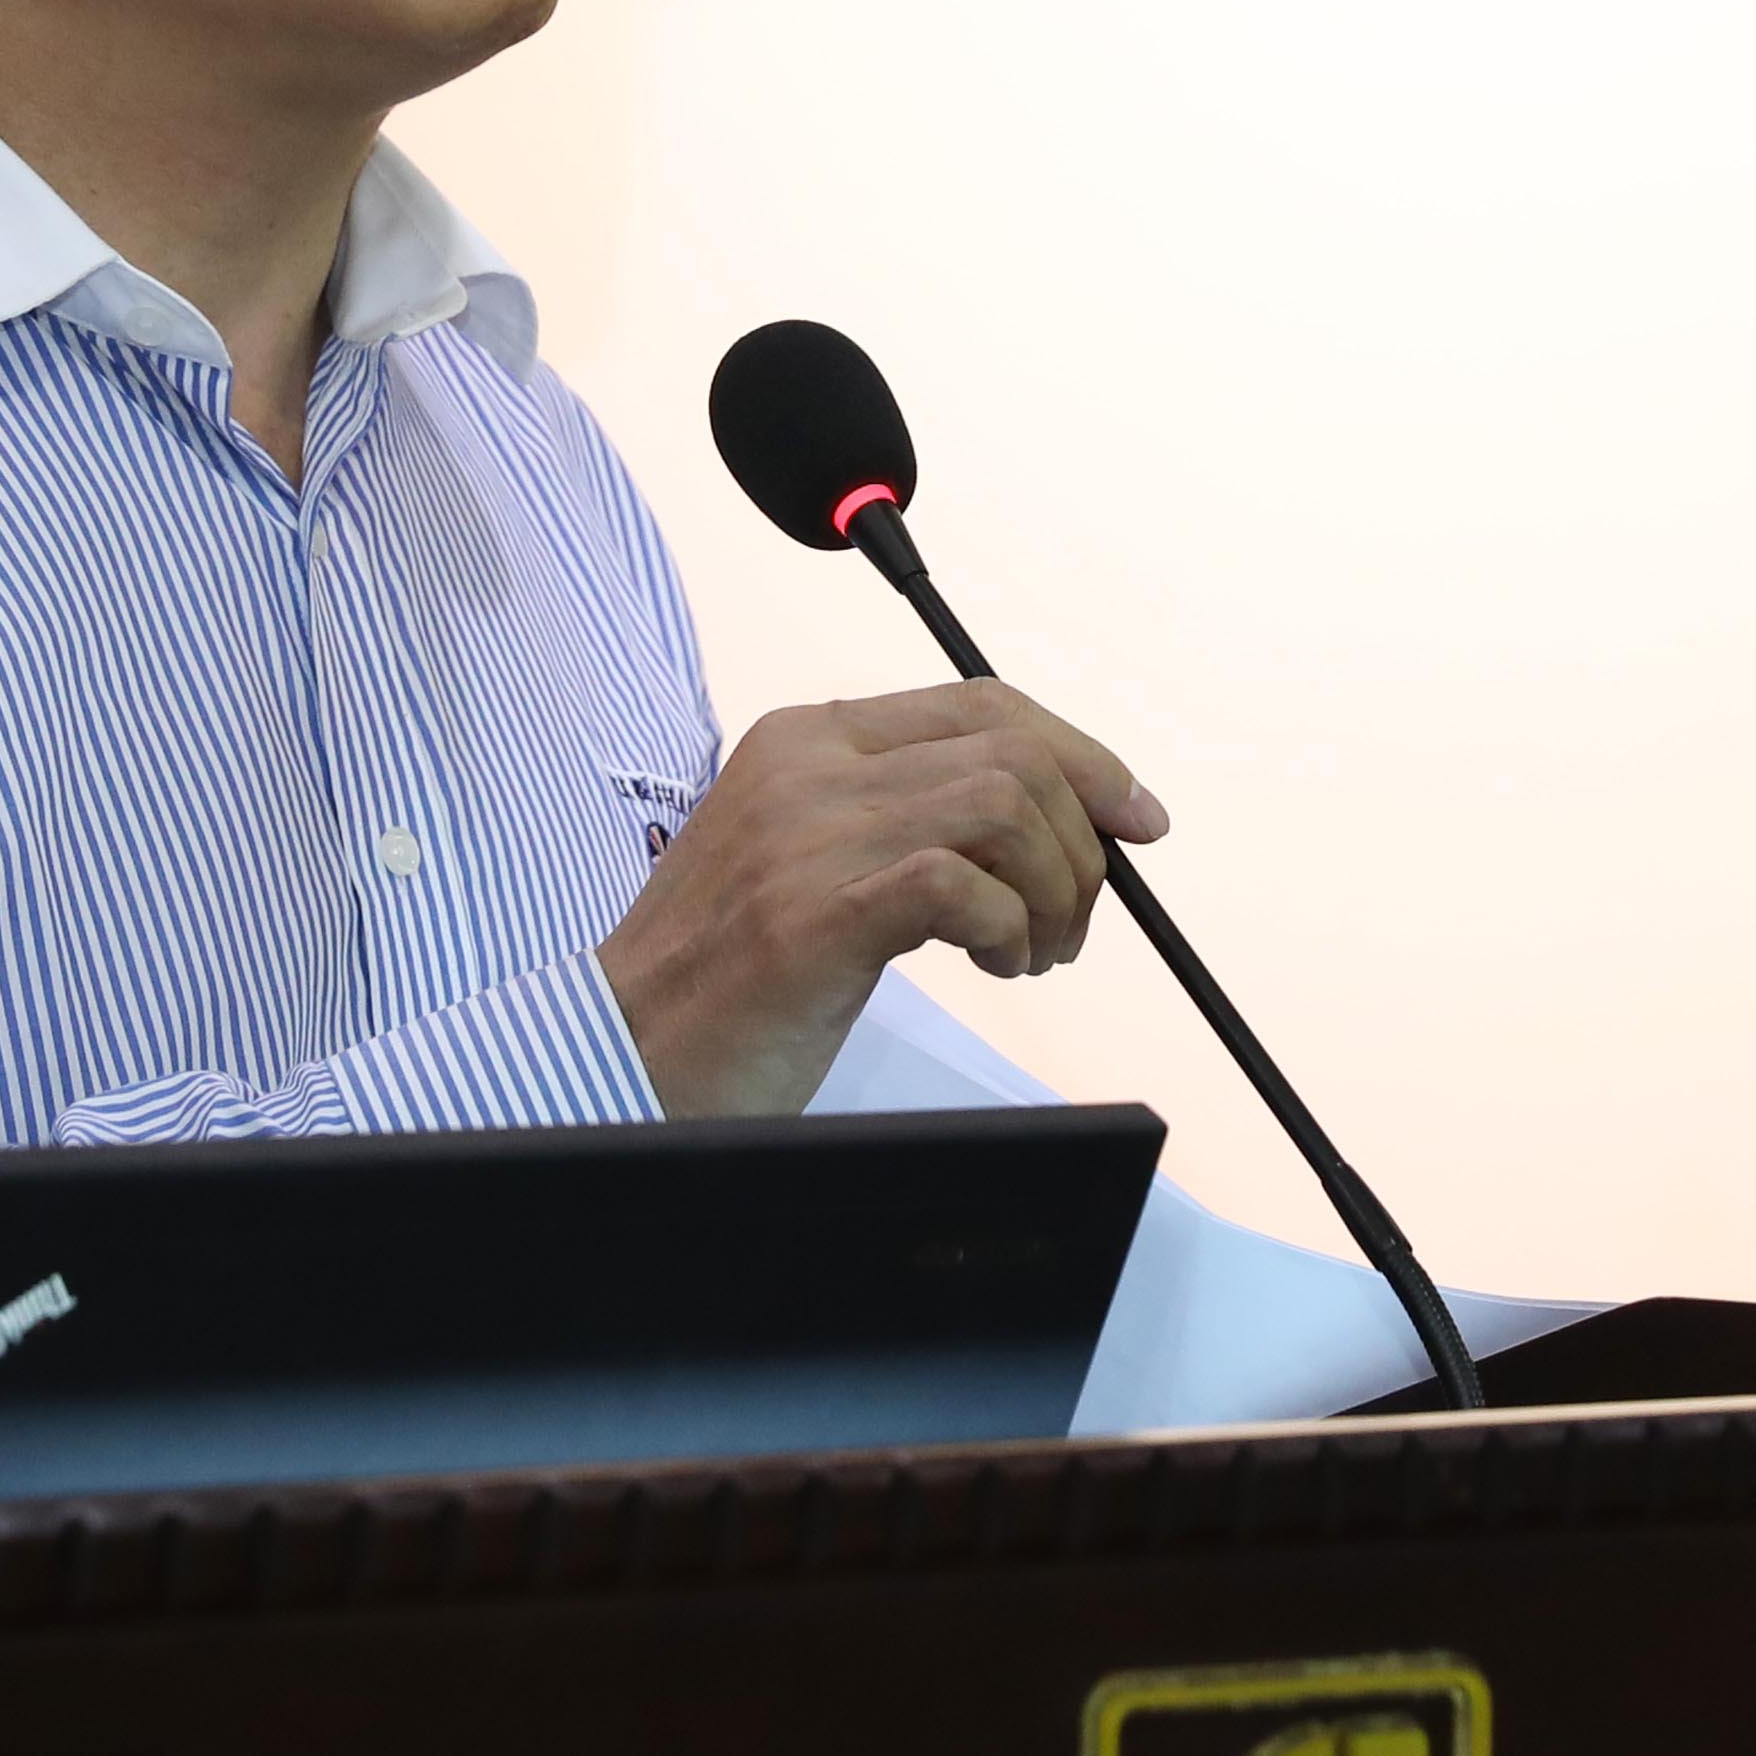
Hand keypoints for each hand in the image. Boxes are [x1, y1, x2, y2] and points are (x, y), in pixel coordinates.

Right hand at [597, 684, 1171, 1118]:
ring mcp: (804, 835)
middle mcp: (804, 765)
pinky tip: (996, 964)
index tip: (1135, 818)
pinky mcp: (811, 914)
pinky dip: (1010, 925)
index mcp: (804, 739)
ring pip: (1004, 805)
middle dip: (1080, 839)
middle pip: (1012, 750)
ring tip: (1031, 953)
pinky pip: (962, 883)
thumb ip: (904, 817)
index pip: (981, 704)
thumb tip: (1055, 817)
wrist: (620, 1050)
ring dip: (1055, 889)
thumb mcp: (811, 859)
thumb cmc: (727, 975)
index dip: (1081, 755)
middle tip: (1072, 924)